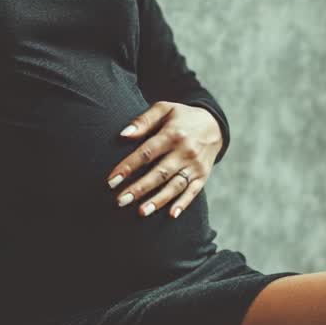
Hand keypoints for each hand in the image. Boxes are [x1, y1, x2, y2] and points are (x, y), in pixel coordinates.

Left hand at [106, 101, 222, 218]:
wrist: (214, 124)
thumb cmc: (181, 117)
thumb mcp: (165, 109)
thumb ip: (144, 120)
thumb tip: (123, 134)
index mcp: (172, 134)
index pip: (146, 153)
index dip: (128, 167)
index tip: (111, 180)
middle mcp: (185, 151)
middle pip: (159, 173)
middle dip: (139, 188)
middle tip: (120, 201)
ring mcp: (195, 165)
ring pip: (175, 185)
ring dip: (158, 200)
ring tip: (141, 212)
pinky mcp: (203, 176)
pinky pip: (193, 192)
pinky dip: (183, 204)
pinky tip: (171, 215)